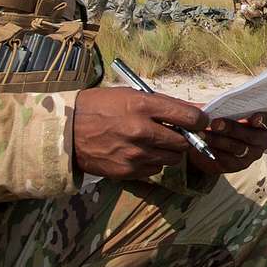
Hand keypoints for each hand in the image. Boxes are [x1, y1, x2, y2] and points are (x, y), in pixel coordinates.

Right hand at [74, 88, 208, 179]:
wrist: (67, 131)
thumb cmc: (100, 107)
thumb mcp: (131, 95)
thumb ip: (164, 104)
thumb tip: (195, 110)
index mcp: (143, 106)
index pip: (188, 117)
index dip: (199, 121)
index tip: (199, 122)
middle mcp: (141, 131)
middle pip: (183, 142)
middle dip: (183, 138)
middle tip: (174, 133)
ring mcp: (134, 154)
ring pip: (171, 158)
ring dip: (168, 151)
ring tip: (153, 142)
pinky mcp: (127, 171)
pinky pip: (155, 169)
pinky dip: (153, 162)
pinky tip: (140, 153)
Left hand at [191, 111, 266, 175]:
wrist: (208, 142)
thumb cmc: (219, 120)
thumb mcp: (220, 110)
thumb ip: (220, 107)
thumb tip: (205, 112)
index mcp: (262, 122)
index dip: (262, 119)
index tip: (253, 118)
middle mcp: (261, 140)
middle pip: (251, 136)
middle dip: (232, 129)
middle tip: (215, 124)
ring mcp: (251, 154)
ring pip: (238, 148)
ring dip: (219, 141)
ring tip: (202, 134)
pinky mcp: (238, 166)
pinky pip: (228, 160)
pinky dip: (215, 152)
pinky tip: (203, 145)